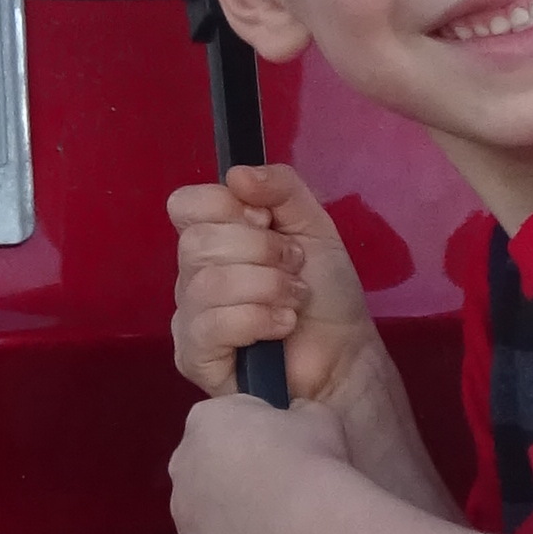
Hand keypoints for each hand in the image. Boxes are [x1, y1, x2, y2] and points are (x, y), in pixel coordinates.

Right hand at [169, 164, 383, 413]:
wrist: (346, 353)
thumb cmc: (325, 292)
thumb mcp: (312, 225)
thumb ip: (281, 187)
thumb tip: (237, 174)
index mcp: (213, 238)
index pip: (186, 205)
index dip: (229, 208)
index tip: (266, 223)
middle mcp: (192, 276)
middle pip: (197, 243)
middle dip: (261, 252)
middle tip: (294, 268)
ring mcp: (189, 319)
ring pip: (208, 284)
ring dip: (267, 287)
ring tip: (295, 300)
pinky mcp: (195, 358)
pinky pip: (210, 326)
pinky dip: (257, 319)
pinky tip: (282, 326)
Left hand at [170, 386, 351, 533]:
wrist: (305, 524)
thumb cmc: (309, 461)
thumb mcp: (316, 416)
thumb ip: (296, 415)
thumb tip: (297, 420)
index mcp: (206, 419)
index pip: (225, 419)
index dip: (256, 432)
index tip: (281, 446)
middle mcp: (182, 462)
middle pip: (206, 464)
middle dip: (235, 473)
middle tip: (277, 485)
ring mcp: (182, 511)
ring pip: (205, 509)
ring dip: (231, 512)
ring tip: (275, 521)